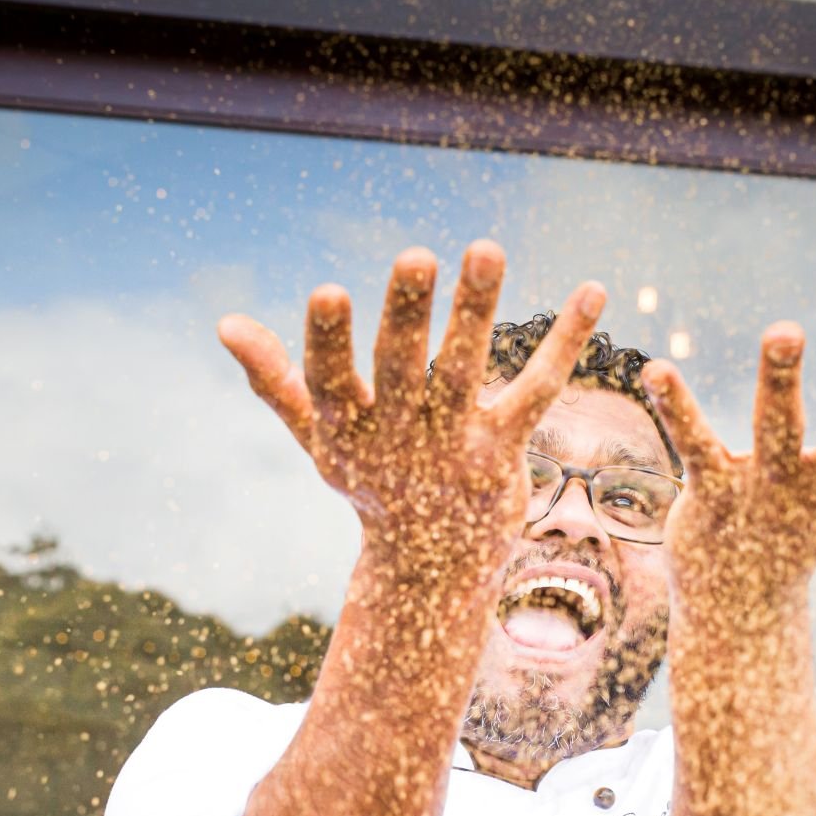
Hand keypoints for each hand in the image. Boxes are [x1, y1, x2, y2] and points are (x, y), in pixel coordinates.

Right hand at [218, 242, 604, 581]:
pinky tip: (592, 290)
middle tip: (416, 256)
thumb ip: (276, 380)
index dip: (328, 342)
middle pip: (401, 369)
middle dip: (407, 314)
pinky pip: (536, 390)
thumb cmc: (371, 485)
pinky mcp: (503, 452)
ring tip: (487, 247)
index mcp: (348, 428)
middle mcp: (399, 436)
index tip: (327, 291)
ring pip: (464, 370)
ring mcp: (453, 444)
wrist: (429, 568)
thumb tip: (223, 324)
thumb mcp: (320, 436)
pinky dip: (566, 341)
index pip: (332, 382)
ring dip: (475, 308)